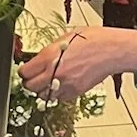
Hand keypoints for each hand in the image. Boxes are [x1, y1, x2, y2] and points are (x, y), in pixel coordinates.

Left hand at [19, 28, 136, 103]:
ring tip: (47, 82)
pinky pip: (58, 98)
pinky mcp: (76, 92)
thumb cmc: (94, 40)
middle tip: (33, 77)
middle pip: (30, 87)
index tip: (26, 70)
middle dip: (29, 82)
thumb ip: (49, 51)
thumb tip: (39, 59)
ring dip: (42, 89)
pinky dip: (56, 94)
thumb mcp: (65, 38)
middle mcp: (55, 73)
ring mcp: (66, 84)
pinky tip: (60, 84)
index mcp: (50, 56)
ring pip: (43, 95)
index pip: (24, 72)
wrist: (112, 50)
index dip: (23, 71)